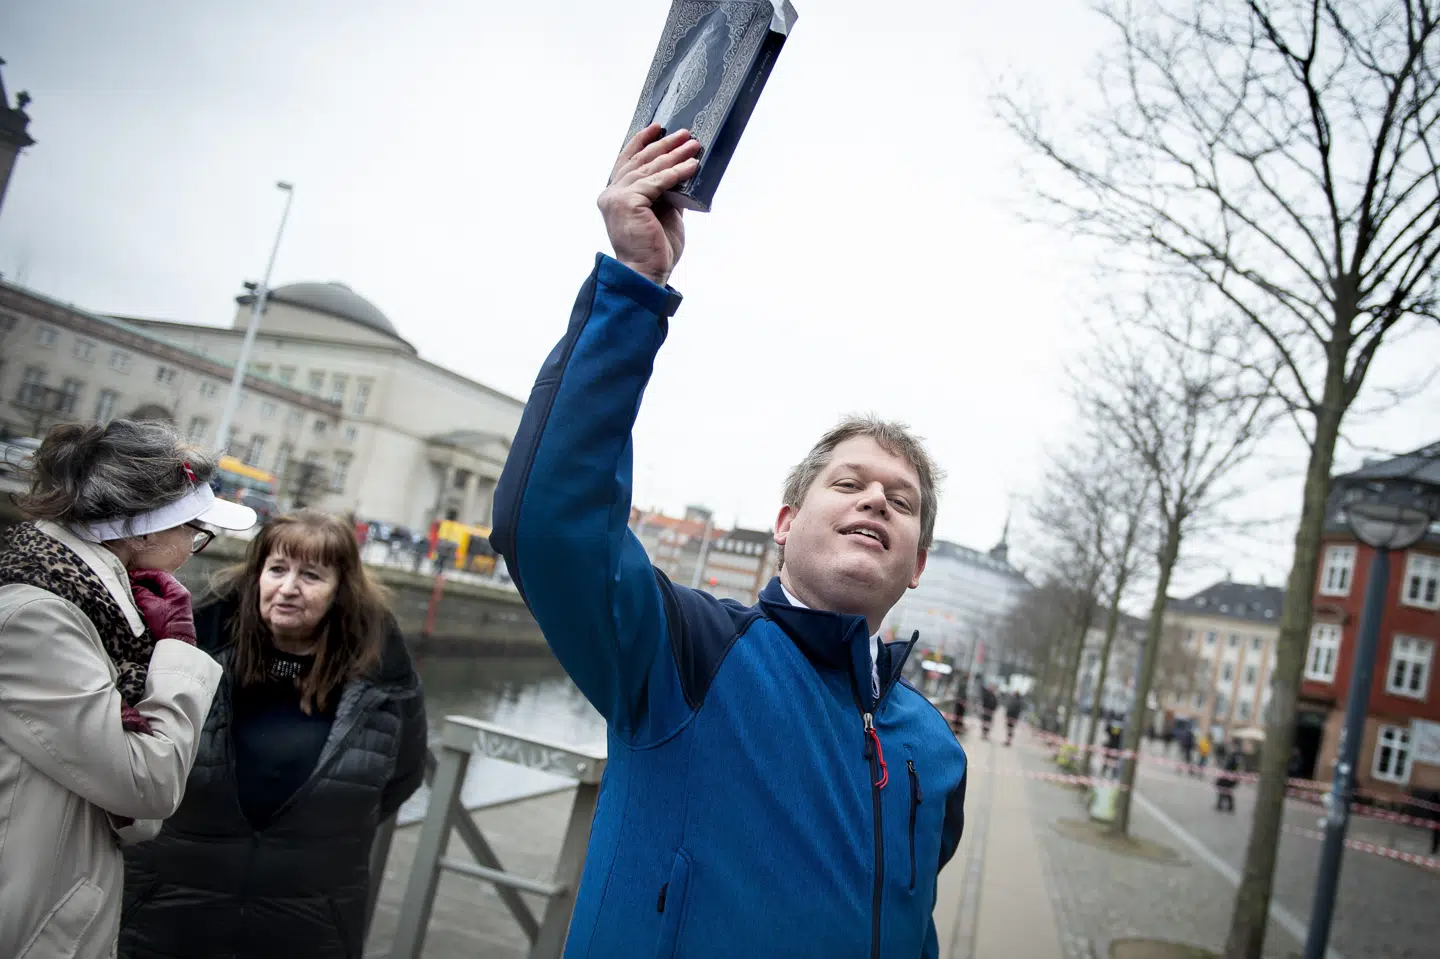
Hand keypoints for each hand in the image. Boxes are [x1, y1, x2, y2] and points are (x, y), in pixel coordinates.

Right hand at [128, 569, 196, 645]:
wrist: (175, 643)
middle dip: (144, 581)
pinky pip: (159, 599)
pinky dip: (149, 597)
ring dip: (146, 590)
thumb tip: (133, 586)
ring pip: (159, 591)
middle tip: (130, 582)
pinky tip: (139, 599)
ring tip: (133, 590)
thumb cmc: (166, 625)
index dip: (145, 574)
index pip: (160, 575)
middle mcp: (179, 594)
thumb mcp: (150, 606)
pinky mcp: (172, 611)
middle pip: (160, 582)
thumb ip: (141, 593)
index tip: (132, 575)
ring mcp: (176, 603)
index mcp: (178, 590)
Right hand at [599, 124, 702, 286]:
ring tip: (693, 145)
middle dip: (664, 144)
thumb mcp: (663, 212)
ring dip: (673, 154)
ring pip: (649, 168)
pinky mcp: (627, 202)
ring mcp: (616, 197)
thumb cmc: (654, 248)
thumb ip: (665, 192)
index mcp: (615, 195)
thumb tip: (682, 171)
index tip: (657, 128)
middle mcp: (611, 193)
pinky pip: (656, 181)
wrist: (647, 272)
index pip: (627, 161)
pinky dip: (675, 172)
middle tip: (685, 134)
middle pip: (639, 160)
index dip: (641, 141)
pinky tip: (691, 166)